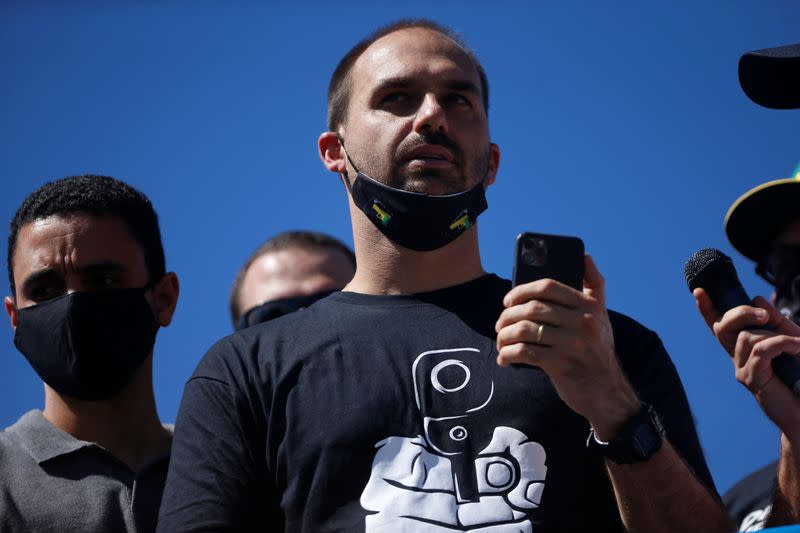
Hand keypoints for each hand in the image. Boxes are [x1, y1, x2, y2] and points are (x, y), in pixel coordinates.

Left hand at [495, 254, 638, 438]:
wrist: (607, 392)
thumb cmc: (598, 350)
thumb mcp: (602, 315)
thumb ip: (593, 285)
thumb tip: (583, 255)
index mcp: (589, 306)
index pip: (549, 286)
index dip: (522, 290)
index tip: (508, 300)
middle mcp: (582, 322)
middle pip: (532, 308)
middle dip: (508, 315)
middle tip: (500, 324)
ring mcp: (571, 343)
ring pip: (525, 330)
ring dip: (505, 335)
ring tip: (501, 340)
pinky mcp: (560, 364)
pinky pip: (524, 353)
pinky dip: (508, 354)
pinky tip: (504, 358)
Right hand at [693, 289, 799, 440]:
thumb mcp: (793, 340)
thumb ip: (777, 321)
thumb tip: (756, 299)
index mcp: (746, 348)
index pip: (721, 326)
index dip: (707, 309)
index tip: (699, 291)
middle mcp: (738, 358)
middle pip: (724, 327)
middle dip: (740, 313)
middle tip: (764, 315)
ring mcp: (742, 369)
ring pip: (746, 337)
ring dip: (775, 334)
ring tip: (798, 344)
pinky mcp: (751, 380)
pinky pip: (760, 350)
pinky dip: (780, 343)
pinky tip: (797, 348)